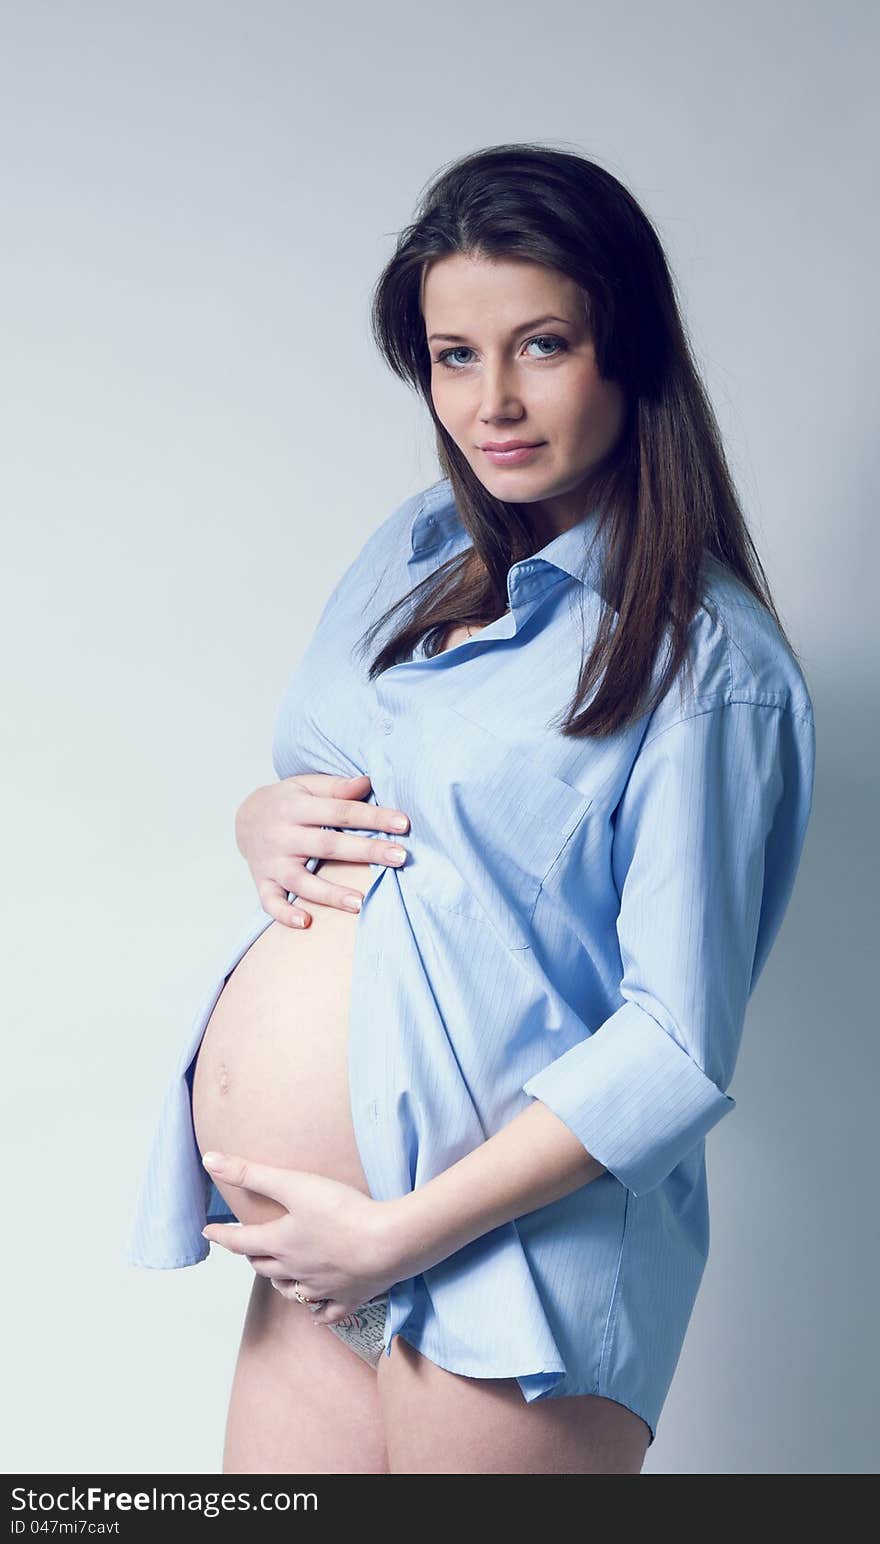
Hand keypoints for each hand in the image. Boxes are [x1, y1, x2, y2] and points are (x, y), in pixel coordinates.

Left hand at [199, 1151, 403, 1325]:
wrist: (388, 1242)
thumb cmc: (342, 1210)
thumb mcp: (294, 1184)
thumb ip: (252, 1173)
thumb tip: (210, 1160)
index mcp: (281, 1243)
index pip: (241, 1241)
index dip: (223, 1235)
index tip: (209, 1231)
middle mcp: (295, 1270)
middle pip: (264, 1267)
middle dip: (252, 1256)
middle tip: (249, 1247)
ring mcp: (322, 1288)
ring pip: (290, 1292)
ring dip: (279, 1283)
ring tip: (277, 1274)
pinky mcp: (348, 1298)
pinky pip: (325, 1313)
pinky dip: (316, 1312)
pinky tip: (315, 1310)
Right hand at [234, 773, 410, 927]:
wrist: (243, 819)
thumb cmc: (287, 802)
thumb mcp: (306, 785)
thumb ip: (336, 787)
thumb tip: (367, 783)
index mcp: (295, 806)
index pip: (340, 811)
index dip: (373, 816)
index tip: (403, 824)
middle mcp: (282, 835)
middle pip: (327, 845)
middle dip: (365, 850)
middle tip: (400, 857)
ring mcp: (271, 862)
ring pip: (301, 880)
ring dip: (330, 893)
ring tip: (361, 902)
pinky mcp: (262, 882)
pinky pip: (270, 902)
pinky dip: (284, 914)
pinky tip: (306, 922)